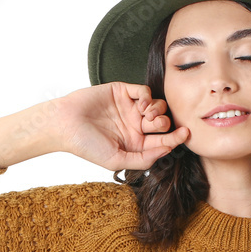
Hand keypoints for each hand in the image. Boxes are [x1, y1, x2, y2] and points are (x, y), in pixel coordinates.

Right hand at [50, 82, 189, 170]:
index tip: (186, 134)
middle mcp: (135, 126)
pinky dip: (147, 97)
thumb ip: (143, 159)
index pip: (162, 141)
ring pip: (157, 106)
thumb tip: (167, 151)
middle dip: (166, 123)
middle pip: (163, 122)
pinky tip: (141, 105)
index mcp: (136, 144)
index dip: (175, 138)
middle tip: (158, 125)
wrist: (64, 125)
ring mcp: (129, 108)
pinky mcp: (122, 92)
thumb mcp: (117, 160)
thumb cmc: (87, 146)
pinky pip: (143, 91)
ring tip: (148, 115)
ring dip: (158, 110)